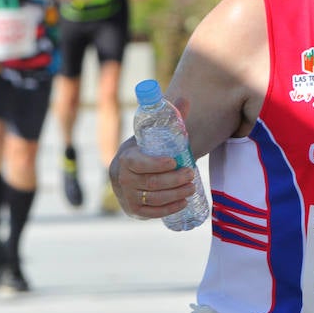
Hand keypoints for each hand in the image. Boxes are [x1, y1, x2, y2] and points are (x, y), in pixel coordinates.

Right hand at [112, 97, 201, 219]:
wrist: (132, 171)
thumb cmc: (148, 149)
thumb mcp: (155, 134)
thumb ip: (170, 117)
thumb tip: (185, 99)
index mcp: (125, 158)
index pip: (138, 163)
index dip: (156, 164)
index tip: (175, 161)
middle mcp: (121, 179)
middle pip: (151, 182)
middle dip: (174, 180)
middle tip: (191, 174)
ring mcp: (126, 197)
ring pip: (154, 198)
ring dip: (176, 194)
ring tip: (192, 187)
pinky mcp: (133, 211)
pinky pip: (151, 213)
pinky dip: (169, 209)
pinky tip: (182, 203)